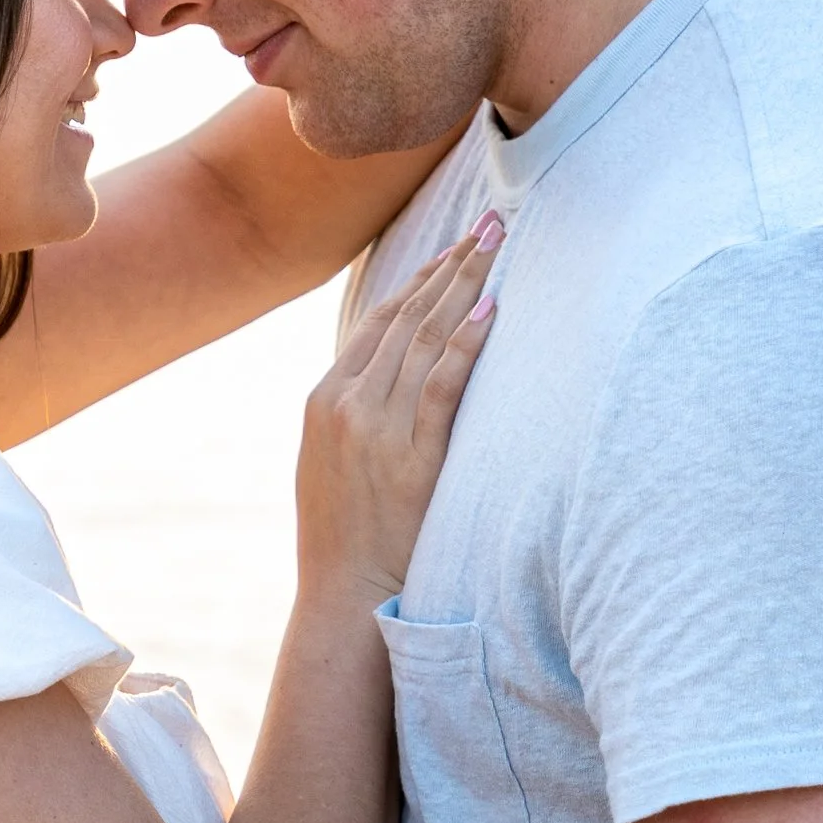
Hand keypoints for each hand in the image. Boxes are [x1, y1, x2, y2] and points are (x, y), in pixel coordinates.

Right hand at [295, 217, 499, 606]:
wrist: (342, 596)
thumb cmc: (343, 537)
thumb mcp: (328, 463)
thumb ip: (350, 414)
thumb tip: (382, 378)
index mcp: (323, 399)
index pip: (378, 321)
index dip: (420, 279)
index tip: (454, 248)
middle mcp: (346, 404)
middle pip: (406, 316)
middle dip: (451, 265)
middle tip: (491, 226)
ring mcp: (376, 429)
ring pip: (425, 339)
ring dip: (466, 287)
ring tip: (498, 248)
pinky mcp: (410, 457)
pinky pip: (441, 386)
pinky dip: (466, 343)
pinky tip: (490, 310)